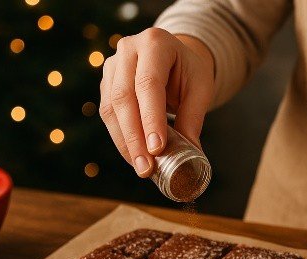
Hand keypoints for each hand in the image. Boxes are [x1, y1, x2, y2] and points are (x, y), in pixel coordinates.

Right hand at [99, 29, 214, 176]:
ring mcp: (112, 66)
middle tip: (146, 167)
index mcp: (155, 43)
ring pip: (111, 108)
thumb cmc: (188, 71)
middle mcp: (128, 50)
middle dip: (135, 137)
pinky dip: (121, 138)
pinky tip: (134, 156)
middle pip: (124, 97)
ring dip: (125, 142)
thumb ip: (193, 118)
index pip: (149, 84)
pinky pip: (108, 114)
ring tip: (142, 167)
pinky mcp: (106, 83)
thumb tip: (191, 155)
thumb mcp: (200, 88)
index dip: (151, 118)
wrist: (173, 57)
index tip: (157, 148)